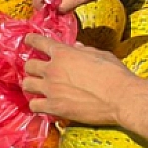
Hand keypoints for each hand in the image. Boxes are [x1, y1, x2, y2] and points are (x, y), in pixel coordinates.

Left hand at [21, 34, 147, 124]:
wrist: (120, 97)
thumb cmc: (114, 74)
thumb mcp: (100, 54)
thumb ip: (84, 50)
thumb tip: (76, 46)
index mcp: (63, 53)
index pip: (39, 42)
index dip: (31, 40)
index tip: (28, 40)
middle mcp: (53, 69)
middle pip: (29, 65)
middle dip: (32, 68)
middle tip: (39, 72)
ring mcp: (51, 89)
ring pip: (27, 84)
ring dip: (31, 85)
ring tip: (38, 89)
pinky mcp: (54, 107)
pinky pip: (34, 106)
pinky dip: (37, 105)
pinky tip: (44, 105)